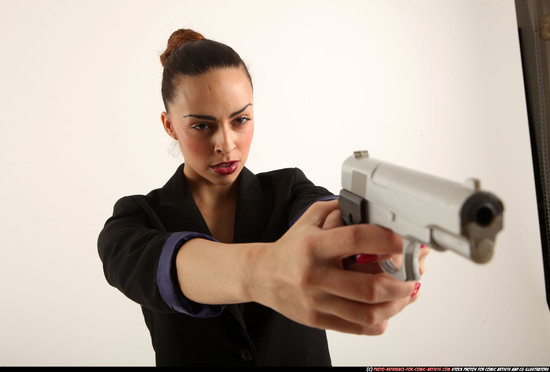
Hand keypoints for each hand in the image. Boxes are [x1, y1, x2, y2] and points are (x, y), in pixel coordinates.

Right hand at [249, 199, 422, 334]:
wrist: (262, 276)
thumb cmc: (291, 247)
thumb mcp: (309, 219)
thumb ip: (339, 209)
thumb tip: (372, 206)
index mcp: (314, 246)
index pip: (356, 239)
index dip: (388, 240)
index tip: (407, 242)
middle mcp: (315, 276)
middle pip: (369, 286)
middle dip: (402, 282)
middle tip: (414, 273)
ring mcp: (317, 302)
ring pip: (368, 312)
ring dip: (396, 304)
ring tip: (406, 293)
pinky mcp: (319, 320)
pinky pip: (358, 328)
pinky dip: (380, 321)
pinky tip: (387, 310)